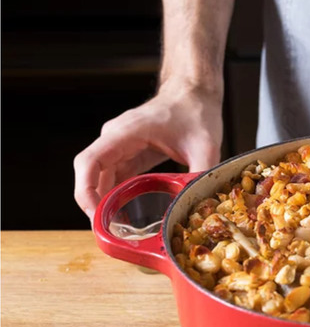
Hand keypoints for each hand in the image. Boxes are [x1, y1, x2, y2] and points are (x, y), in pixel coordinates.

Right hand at [73, 80, 222, 221]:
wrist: (195, 94)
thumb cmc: (196, 112)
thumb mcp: (205, 146)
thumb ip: (199, 175)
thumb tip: (199, 205)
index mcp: (126, 133)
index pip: (90, 162)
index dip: (86, 191)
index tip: (94, 215)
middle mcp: (116, 139)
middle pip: (90, 175)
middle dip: (95, 204)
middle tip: (109, 232)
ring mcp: (120, 146)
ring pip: (100, 178)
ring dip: (104, 203)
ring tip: (117, 230)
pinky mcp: (129, 153)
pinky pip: (115, 177)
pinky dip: (116, 196)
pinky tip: (126, 216)